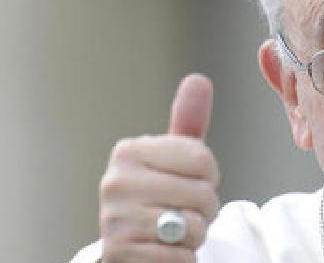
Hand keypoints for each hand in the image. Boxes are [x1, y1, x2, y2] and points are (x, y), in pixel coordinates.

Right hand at [99, 74, 219, 261]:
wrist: (134, 247)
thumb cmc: (161, 195)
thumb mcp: (174, 158)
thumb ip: (188, 121)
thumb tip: (199, 79)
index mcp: (128, 151)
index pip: (202, 159)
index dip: (210, 176)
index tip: (191, 181)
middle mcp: (115, 182)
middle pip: (202, 194)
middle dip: (205, 209)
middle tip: (185, 210)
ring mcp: (114, 220)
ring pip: (193, 227)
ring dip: (194, 235)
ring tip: (174, 230)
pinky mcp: (121, 254)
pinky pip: (181, 257)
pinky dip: (183, 258)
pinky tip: (165, 250)